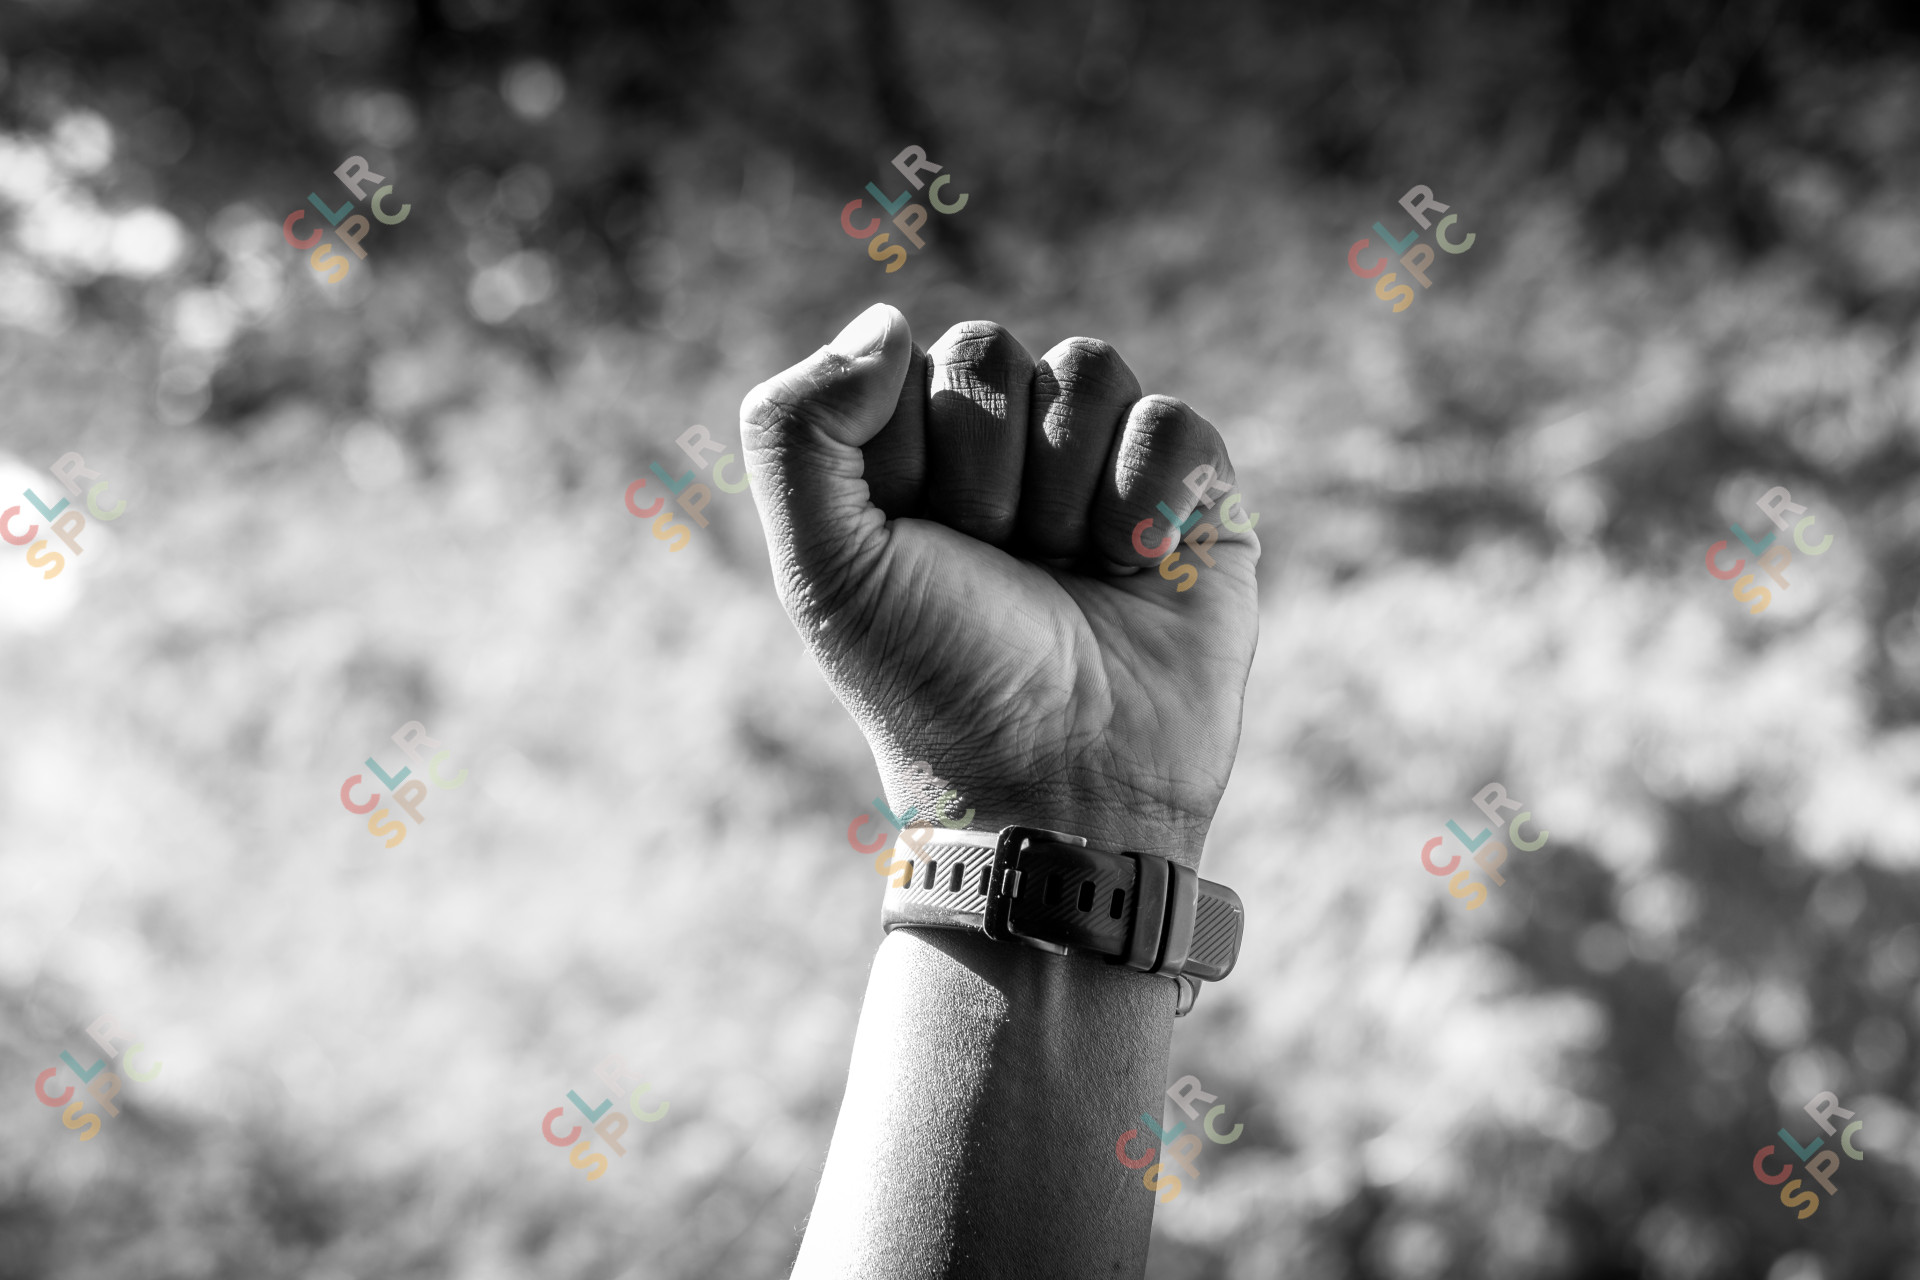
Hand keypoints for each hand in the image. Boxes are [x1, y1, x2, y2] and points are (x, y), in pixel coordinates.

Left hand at [740, 304, 1258, 862]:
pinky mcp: (1193, 501)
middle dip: (989, 476)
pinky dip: (1149, 502)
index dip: (915, 455)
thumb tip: (886, 321)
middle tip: (999, 567)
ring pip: (1091, 371)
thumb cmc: (935, 681)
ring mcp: (1101, 471)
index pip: (914, 361)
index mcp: (913, 460)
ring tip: (1068, 574)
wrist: (1059, 785)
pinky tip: (1134, 571)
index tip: (922, 549)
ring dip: (1067, 492)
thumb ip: (796, 430)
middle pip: (997, 354)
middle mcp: (1008, 455)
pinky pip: (1175, 423)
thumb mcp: (824, 567)